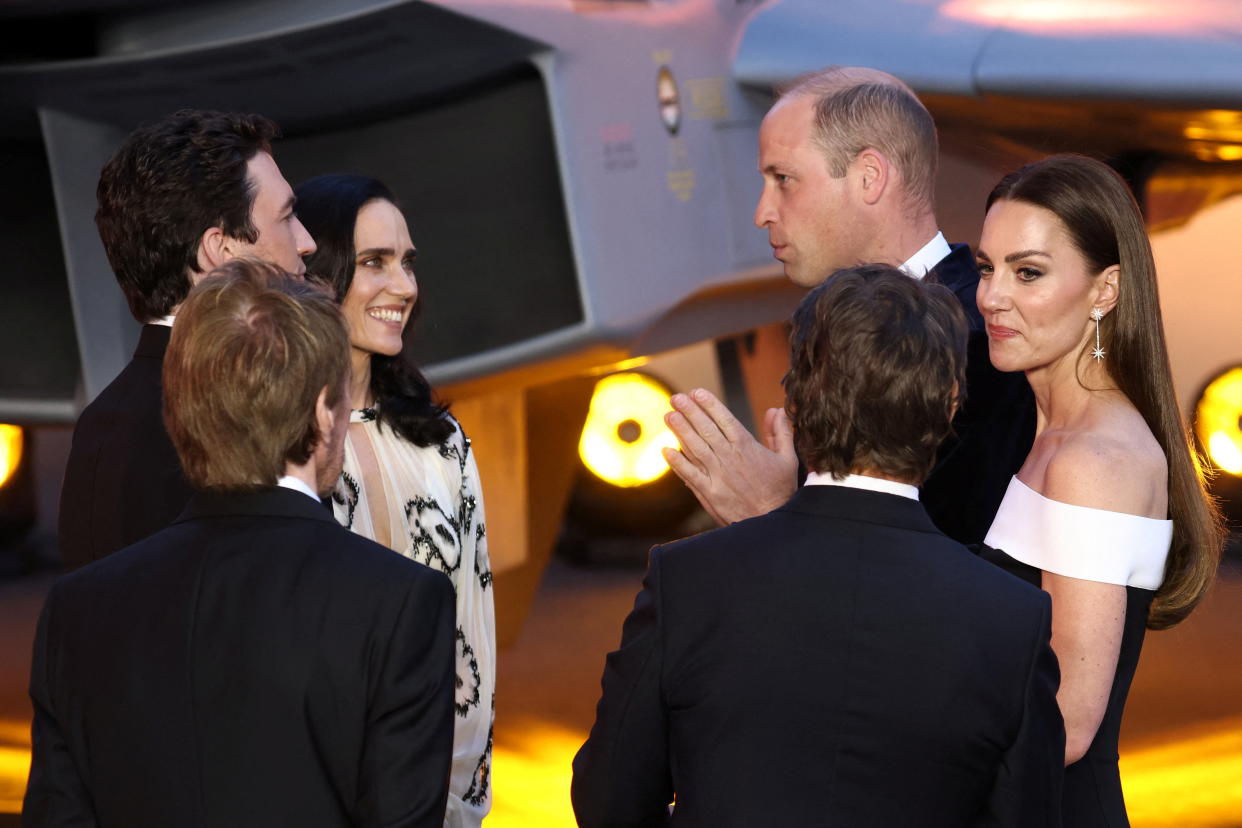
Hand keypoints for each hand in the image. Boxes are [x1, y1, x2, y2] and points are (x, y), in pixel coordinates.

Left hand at [663, 388, 797, 524]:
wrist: (771, 522)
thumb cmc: (780, 491)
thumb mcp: (787, 459)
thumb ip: (781, 433)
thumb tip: (777, 410)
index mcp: (747, 447)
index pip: (725, 420)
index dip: (709, 404)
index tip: (696, 392)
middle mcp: (729, 458)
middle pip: (706, 430)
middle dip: (690, 412)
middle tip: (676, 398)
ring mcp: (718, 475)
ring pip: (695, 448)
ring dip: (680, 431)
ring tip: (669, 416)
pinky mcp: (709, 493)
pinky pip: (689, 475)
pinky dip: (677, 462)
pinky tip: (666, 450)